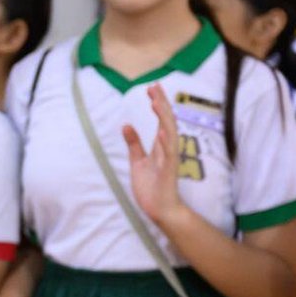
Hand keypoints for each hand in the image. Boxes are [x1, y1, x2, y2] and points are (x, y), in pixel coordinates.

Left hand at [123, 84, 188, 228]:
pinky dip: (166, 143)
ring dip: (163, 119)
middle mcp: (167, 149)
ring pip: (170, 135)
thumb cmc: (151, 187)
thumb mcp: (138, 162)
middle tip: (154, 86)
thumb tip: (126, 125)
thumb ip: (134, 144)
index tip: (151, 87)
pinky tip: (162, 132)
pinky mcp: (169, 172)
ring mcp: (169, 160)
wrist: (160, 210)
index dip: (157, 103)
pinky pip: (169, 156)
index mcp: (160, 146)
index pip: (161, 120)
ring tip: (156, 103)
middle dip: (161, 104)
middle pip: (167, 121)